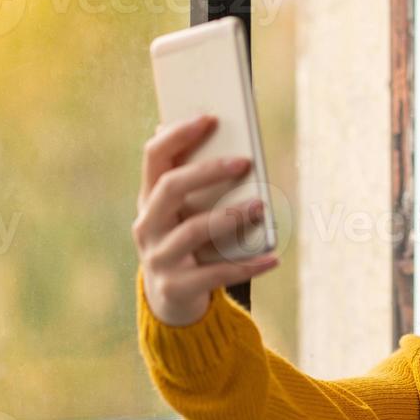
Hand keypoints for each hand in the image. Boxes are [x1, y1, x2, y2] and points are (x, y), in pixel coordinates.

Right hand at [133, 113, 279, 325]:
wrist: (170, 300)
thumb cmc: (186, 243)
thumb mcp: (183, 213)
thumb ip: (195, 182)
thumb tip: (213, 134)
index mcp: (148, 199)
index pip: (154, 157)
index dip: (178, 135)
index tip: (210, 118)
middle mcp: (147, 225)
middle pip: (171, 188)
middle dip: (207, 171)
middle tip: (244, 161)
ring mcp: (158, 258)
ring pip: (193, 229)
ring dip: (231, 216)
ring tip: (261, 206)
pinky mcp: (176, 287)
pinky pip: (215, 274)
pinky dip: (247, 265)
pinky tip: (272, 259)